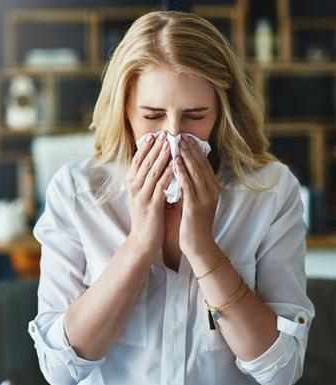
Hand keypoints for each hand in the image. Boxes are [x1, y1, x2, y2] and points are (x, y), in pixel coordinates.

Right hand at [124, 131, 173, 257]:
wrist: (143, 241)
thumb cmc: (146, 218)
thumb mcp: (142, 196)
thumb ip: (147, 181)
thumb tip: (157, 164)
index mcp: (130, 184)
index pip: (137, 161)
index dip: (146, 147)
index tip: (155, 135)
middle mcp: (133, 188)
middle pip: (145, 162)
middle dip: (155, 147)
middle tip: (165, 133)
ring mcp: (141, 196)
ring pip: (152, 171)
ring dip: (162, 156)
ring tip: (171, 143)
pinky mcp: (151, 205)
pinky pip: (160, 185)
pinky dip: (168, 173)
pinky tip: (176, 165)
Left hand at [175, 133, 220, 256]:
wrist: (199, 246)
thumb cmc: (193, 224)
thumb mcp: (195, 201)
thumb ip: (191, 186)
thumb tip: (183, 170)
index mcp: (212, 188)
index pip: (204, 164)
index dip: (196, 150)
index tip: (186, 137)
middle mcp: (212, 191)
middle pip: (201, 165)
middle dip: (191, 149)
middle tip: (181, 135)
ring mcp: (205, 199)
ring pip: (196, 172)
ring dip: (186, 156)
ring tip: (178, 143)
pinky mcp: (196, 207)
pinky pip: (188, 185)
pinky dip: (181, 172)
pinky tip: (174, 162)